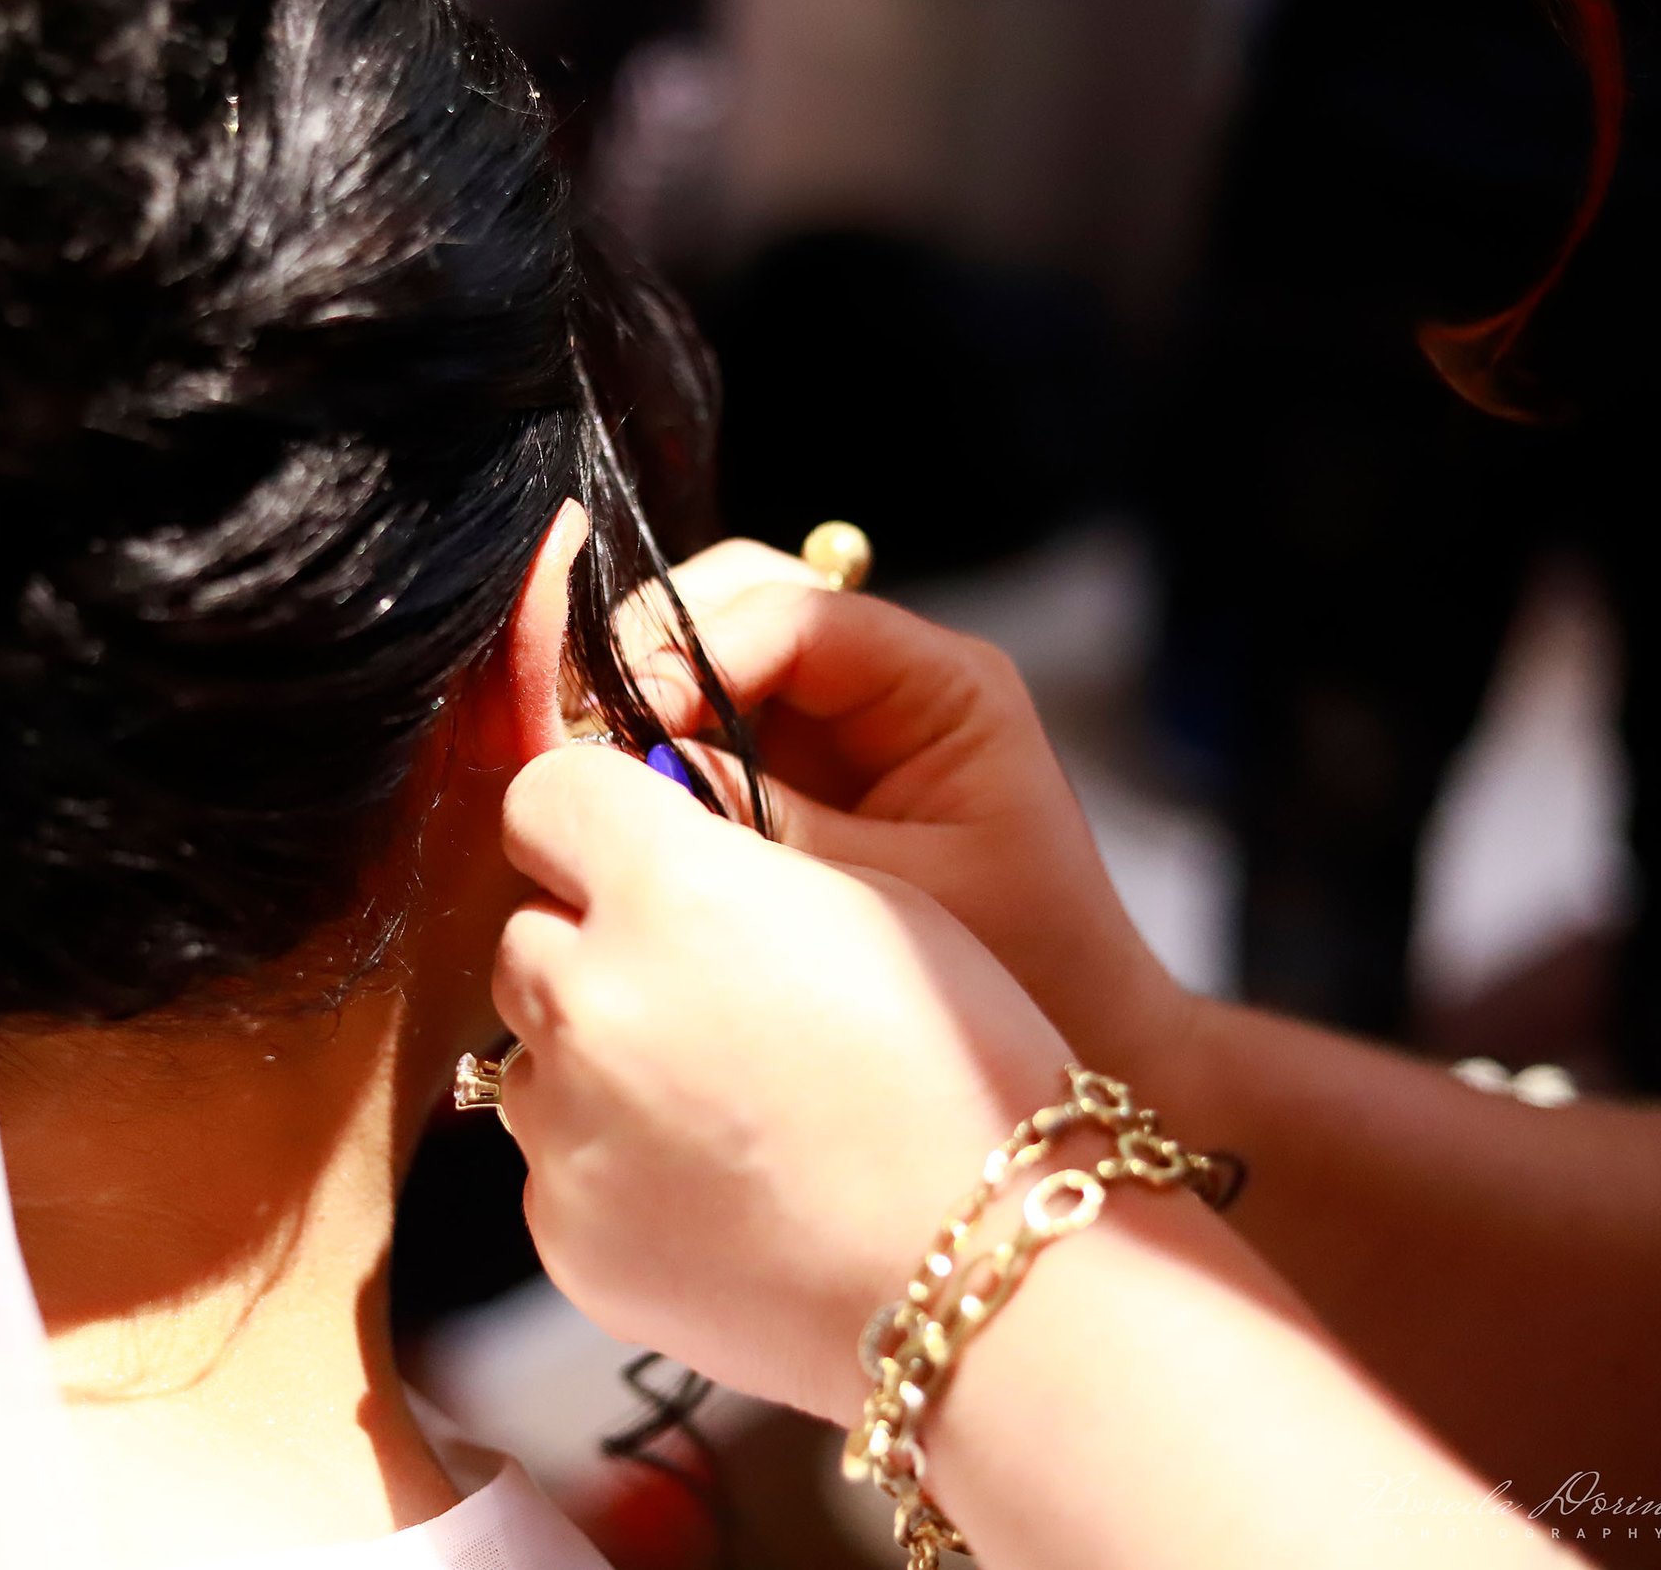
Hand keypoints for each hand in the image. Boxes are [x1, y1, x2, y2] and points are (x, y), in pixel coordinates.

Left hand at [493, 744, 1076, 1423]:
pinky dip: (612, 1166)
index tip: (623, 847)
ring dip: (597, 1060)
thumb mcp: (875, 904)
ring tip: (724, 1106)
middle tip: (703, 994)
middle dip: (596, 947)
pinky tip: (720, 1187)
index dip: (590, 820)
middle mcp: (590, 1001)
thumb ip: (731, 861)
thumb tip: (651, 855)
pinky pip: (555, 1165)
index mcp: (669, 892)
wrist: (982, 1278)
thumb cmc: (955, 1082)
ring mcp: (565, 1128)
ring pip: (534, 1054)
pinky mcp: (564, 1232)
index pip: (544, 797)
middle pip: (529, 930)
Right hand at [626, 541, 1190, 1080]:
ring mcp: (833, 720)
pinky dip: (657, 749)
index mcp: (944, 685)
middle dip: (658, 652)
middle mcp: (887, 678)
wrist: (1064, 1061)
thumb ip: (765, 822)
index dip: (700, 648)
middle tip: (597, 736)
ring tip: (605, 771)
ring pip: (707, 652)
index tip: (634, 717)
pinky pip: (704, 727)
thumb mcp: (890, 894)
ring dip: (647, 697)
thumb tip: (634, 771)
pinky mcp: (791, 771)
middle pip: (740, 600)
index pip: (798, 613)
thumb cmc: (1018, 976)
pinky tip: (626, 800)